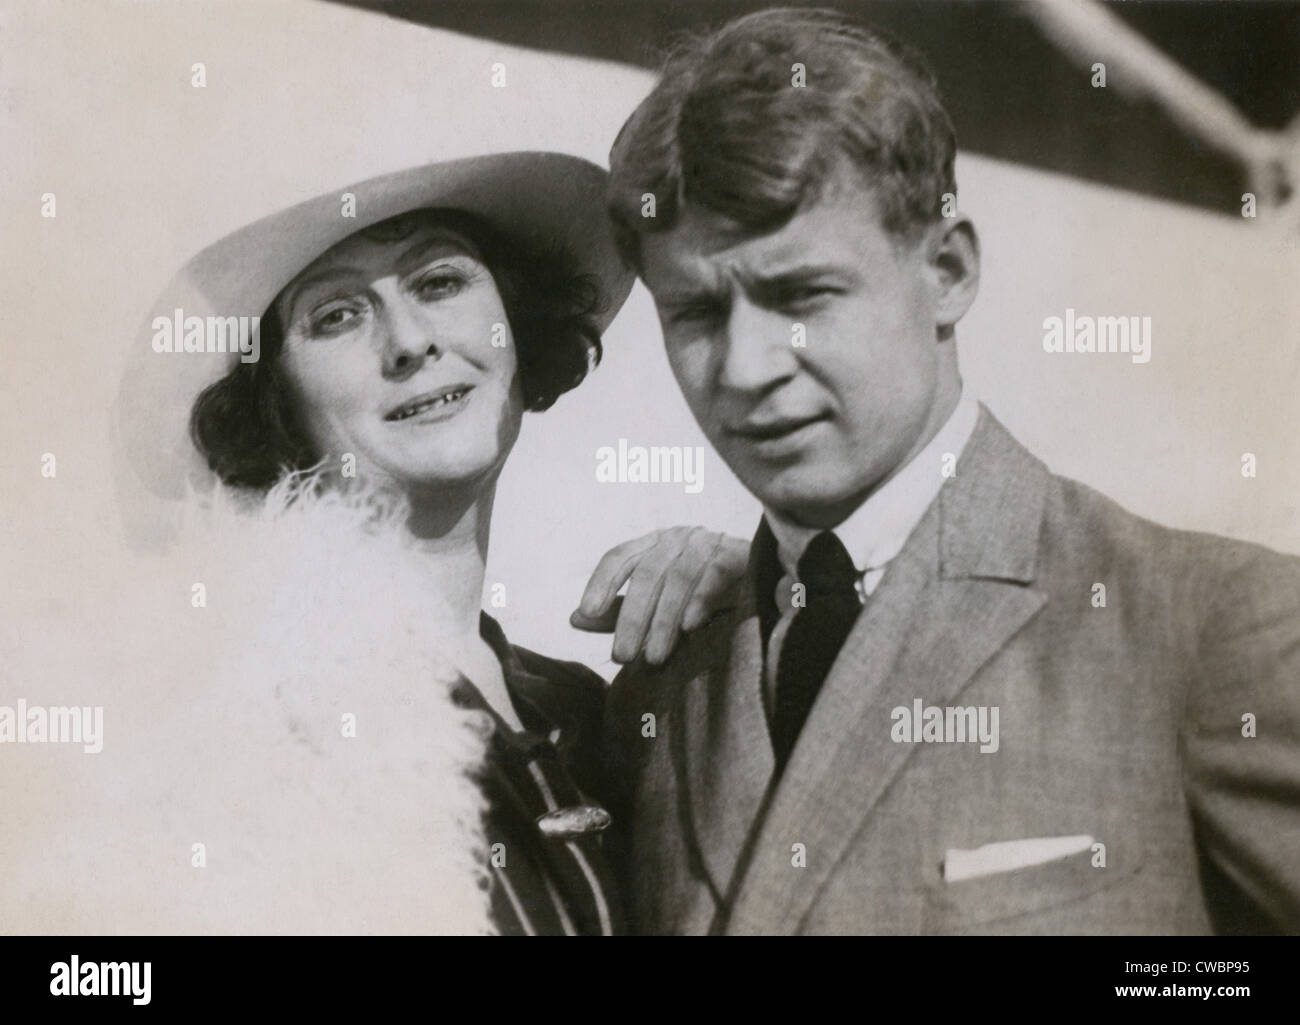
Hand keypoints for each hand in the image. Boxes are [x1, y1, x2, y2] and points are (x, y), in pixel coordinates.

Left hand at [570, 526, 749, 664]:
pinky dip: (700, 600)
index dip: (601, 583)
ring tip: (654, 657)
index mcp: (651, 545)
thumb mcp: (654, 605)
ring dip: (663, 620)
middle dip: (632, 617)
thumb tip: (575, 619)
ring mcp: (707, 543)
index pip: (619, 557)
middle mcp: (676, 538)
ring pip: (678, 578)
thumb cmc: (697, 596)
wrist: (755, 583)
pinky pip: (714, 575)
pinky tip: (690, 626)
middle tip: (622, 656)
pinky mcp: (736, 556)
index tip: (587, 613)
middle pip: (647, 573)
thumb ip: (617, 612)